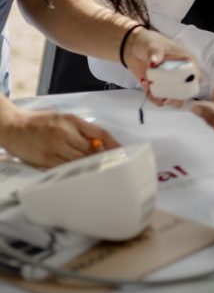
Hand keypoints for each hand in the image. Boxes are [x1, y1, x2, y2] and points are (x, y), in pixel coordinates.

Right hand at [0, 102, 118, 167]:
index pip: (99, 132)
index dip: (113, 143)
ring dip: (90, 167)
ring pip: (80, 161)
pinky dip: (74, 172)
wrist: (14, 126)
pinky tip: (80, 174)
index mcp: (72, 120)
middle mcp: (65, 132)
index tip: (121, 151)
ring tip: (98, 171)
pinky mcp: (45, 159)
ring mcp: (55, 147)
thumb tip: (99, 142)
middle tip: (112, 165)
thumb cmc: (39, 122)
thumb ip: (82, 129)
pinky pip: (65, 168)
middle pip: (91, 150)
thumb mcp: (63, 118)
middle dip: (103, 158)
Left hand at [123, 26, 199, 106]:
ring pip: (175, 99)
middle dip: (177, 97)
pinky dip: (153, 97)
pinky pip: (160, 100)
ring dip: (164, 99)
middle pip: (187, 92)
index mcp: (186, 61)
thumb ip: (155, 52)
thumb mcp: (152, 45)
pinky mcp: (159, 88)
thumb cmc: (148, 42)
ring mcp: (170, 82)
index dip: (192, 84)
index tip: (180, 86)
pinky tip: (146, 86)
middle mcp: (181, 73)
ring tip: (152, 89)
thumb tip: (154, 59)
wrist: (132, 48)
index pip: (196, 75)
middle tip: (165, 94)